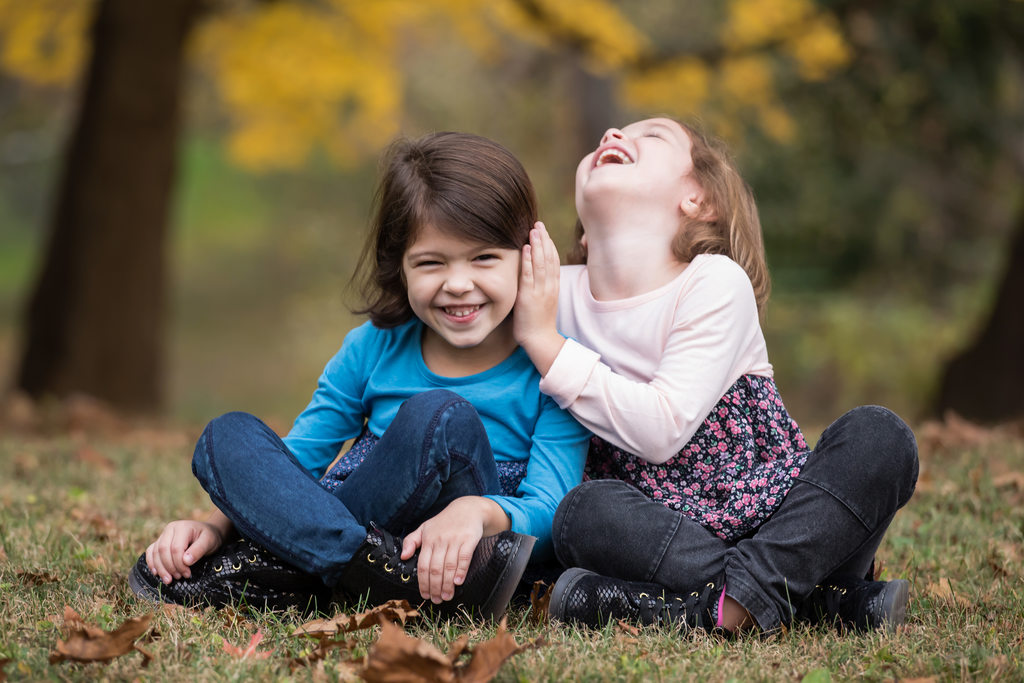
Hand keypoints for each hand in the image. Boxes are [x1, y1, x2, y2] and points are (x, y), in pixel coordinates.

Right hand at [145, 519, 223, 583]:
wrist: (207, 532)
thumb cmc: (208, 537)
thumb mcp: (209, 542)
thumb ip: (199, 550)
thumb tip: (186, 561)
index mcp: (182, 527)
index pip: (176, 548)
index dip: (179, 564)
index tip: (187, 574)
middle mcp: (170, 529)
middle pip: (163, 550)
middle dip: (169, 567)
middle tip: (178, 577)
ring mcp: (163, 535)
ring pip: (155, 552)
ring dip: (160, 568)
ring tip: (169, 580)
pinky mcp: (160, 541)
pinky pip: (151, 552)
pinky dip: (152, 563)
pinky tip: (156, 573)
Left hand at [399, 497, 507, 603]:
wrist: (468, 508)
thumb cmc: (445, 521)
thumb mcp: (425, 528)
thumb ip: (411, 541)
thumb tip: (404, 557)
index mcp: (428, 539)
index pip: (423, 565)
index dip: (423, 583)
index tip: (425, 595)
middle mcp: (440, 540)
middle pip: (435, 569)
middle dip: (435, 588)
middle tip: (437, 600)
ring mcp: (455, 540)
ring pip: (449, 566)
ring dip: (447, 584)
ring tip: (447, 596)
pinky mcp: (469, 539)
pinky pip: (464, 558)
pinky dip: (461, 571)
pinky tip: (458, 582)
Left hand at [514, 221, 564, 374]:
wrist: (540, 341)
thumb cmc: (539, 323)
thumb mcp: (544, 301)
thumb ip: (541, 287)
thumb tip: (535, 276)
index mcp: (554, 287)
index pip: (554, 261)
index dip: (549, 244)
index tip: (544, 231)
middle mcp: (549, 287)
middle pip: (549, 258)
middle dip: (544, 239)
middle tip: (539, 223)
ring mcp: (540, 291)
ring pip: (541, 264)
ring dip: (537, 245)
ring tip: (534, 229)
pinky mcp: (528, 297)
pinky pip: (529, 276)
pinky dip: (528, 261)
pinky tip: (526, 248)